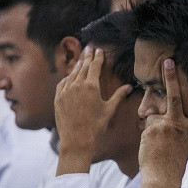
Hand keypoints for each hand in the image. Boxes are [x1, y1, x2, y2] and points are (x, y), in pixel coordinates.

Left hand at [55, 46, 131, 173]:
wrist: (76, 139)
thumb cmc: (96, 126)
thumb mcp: (109, 110)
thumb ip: (118, 96)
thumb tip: (129, 87)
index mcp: (92, 86)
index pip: (95, 66)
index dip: (98, 57)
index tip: (99, 50)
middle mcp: (77, 85)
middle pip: (83, 66)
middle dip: (87, 56)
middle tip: (90, 48)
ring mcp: (66, 90)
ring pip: (72, 74)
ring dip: (78, 65)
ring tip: (82, 60)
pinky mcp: (58, 97)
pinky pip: (63, 83)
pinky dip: (67, 78)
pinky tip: (70, 76)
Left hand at [139, 58, 187, 181]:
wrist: (162, 177)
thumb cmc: (171, 164)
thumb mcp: (180, 144)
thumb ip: (175, 128)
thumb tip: (160, 114)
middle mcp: (178, 125)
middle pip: (174, 97)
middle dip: (170, 78)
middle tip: (168, 61)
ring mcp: (164, 125)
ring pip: (153, 116)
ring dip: (152, 126)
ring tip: (156, 143)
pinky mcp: (151, 129)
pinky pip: (146, 125)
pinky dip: (146, 133)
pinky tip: (151, 146)